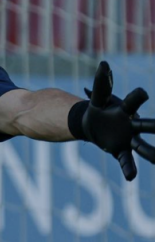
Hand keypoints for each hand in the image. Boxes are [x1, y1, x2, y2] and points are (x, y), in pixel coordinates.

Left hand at [79, 61, 154, 179]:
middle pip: (147, 125)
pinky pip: (126, 160)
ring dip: (152, 154)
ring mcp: (129, 139)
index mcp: (126, 110)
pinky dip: (128, 168)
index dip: (138, 97)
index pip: (133, 102)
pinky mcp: (121, 150)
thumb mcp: (99, 98)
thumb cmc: (101, 108)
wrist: (94, 124)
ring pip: (143, 148)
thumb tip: (105, 64)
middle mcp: (132, 125)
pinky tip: (130, 178)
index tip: (143, 94)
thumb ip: (101, 83)